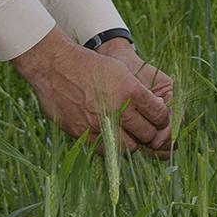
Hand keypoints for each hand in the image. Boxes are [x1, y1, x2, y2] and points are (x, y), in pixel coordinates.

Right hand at [10, 28, 172, 158]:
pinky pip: (105, 150)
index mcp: (130, 89)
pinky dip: (111, 146)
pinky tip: (109, 137)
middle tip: (147, 130)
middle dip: (150, 133)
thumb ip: (139, 90)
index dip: (162, 118)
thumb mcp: (120, 70)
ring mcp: (100, 122)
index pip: (159, 114)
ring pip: (129, 147)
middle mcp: (117, 107)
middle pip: (147, 133)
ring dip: (132, 142)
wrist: (54, 67)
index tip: (159, 118)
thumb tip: (157, 106)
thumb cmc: (89, 65)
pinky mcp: (83, 132)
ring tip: (128, 135)